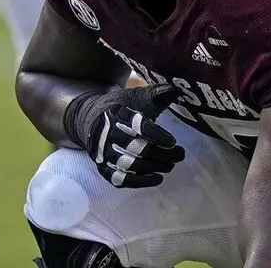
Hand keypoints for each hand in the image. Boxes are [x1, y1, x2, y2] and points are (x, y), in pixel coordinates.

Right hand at [63, 84, 184, 187]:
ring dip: (154, 167)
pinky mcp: (103, 168)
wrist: (90, 119)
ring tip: (171, 165)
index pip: (137, 125)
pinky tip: (157, 178)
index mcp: (117, 113)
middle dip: (161, 153)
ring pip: (130, 164)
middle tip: (180, 154)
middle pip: (136, 147)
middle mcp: (108, 133)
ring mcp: (103, 153)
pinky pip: (120, 179)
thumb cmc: (121, 108)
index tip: (173, 142)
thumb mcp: (136, 97)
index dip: (155, 134)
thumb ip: (156, 94)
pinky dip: (140, 181)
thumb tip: (176, 89)